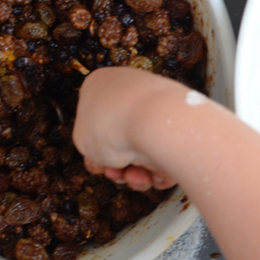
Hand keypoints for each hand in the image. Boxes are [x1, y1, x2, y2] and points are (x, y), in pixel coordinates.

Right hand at [73, 67, 182, 190]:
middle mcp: (130, 93)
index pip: (93, 122)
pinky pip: (163, 157)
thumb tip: (101, 157)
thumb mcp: (81, 140)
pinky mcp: (178, 128)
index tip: (98, 162)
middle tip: (116, 172)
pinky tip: (152, 173)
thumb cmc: (116, 123)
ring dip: (136, 173)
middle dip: (117, 166)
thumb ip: (89, 145)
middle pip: (120, 142)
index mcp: (101, 84)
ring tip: (136, 175)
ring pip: (142, 154)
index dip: (95, 149)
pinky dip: (157, 171)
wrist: (157, 123)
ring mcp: (156, 109)